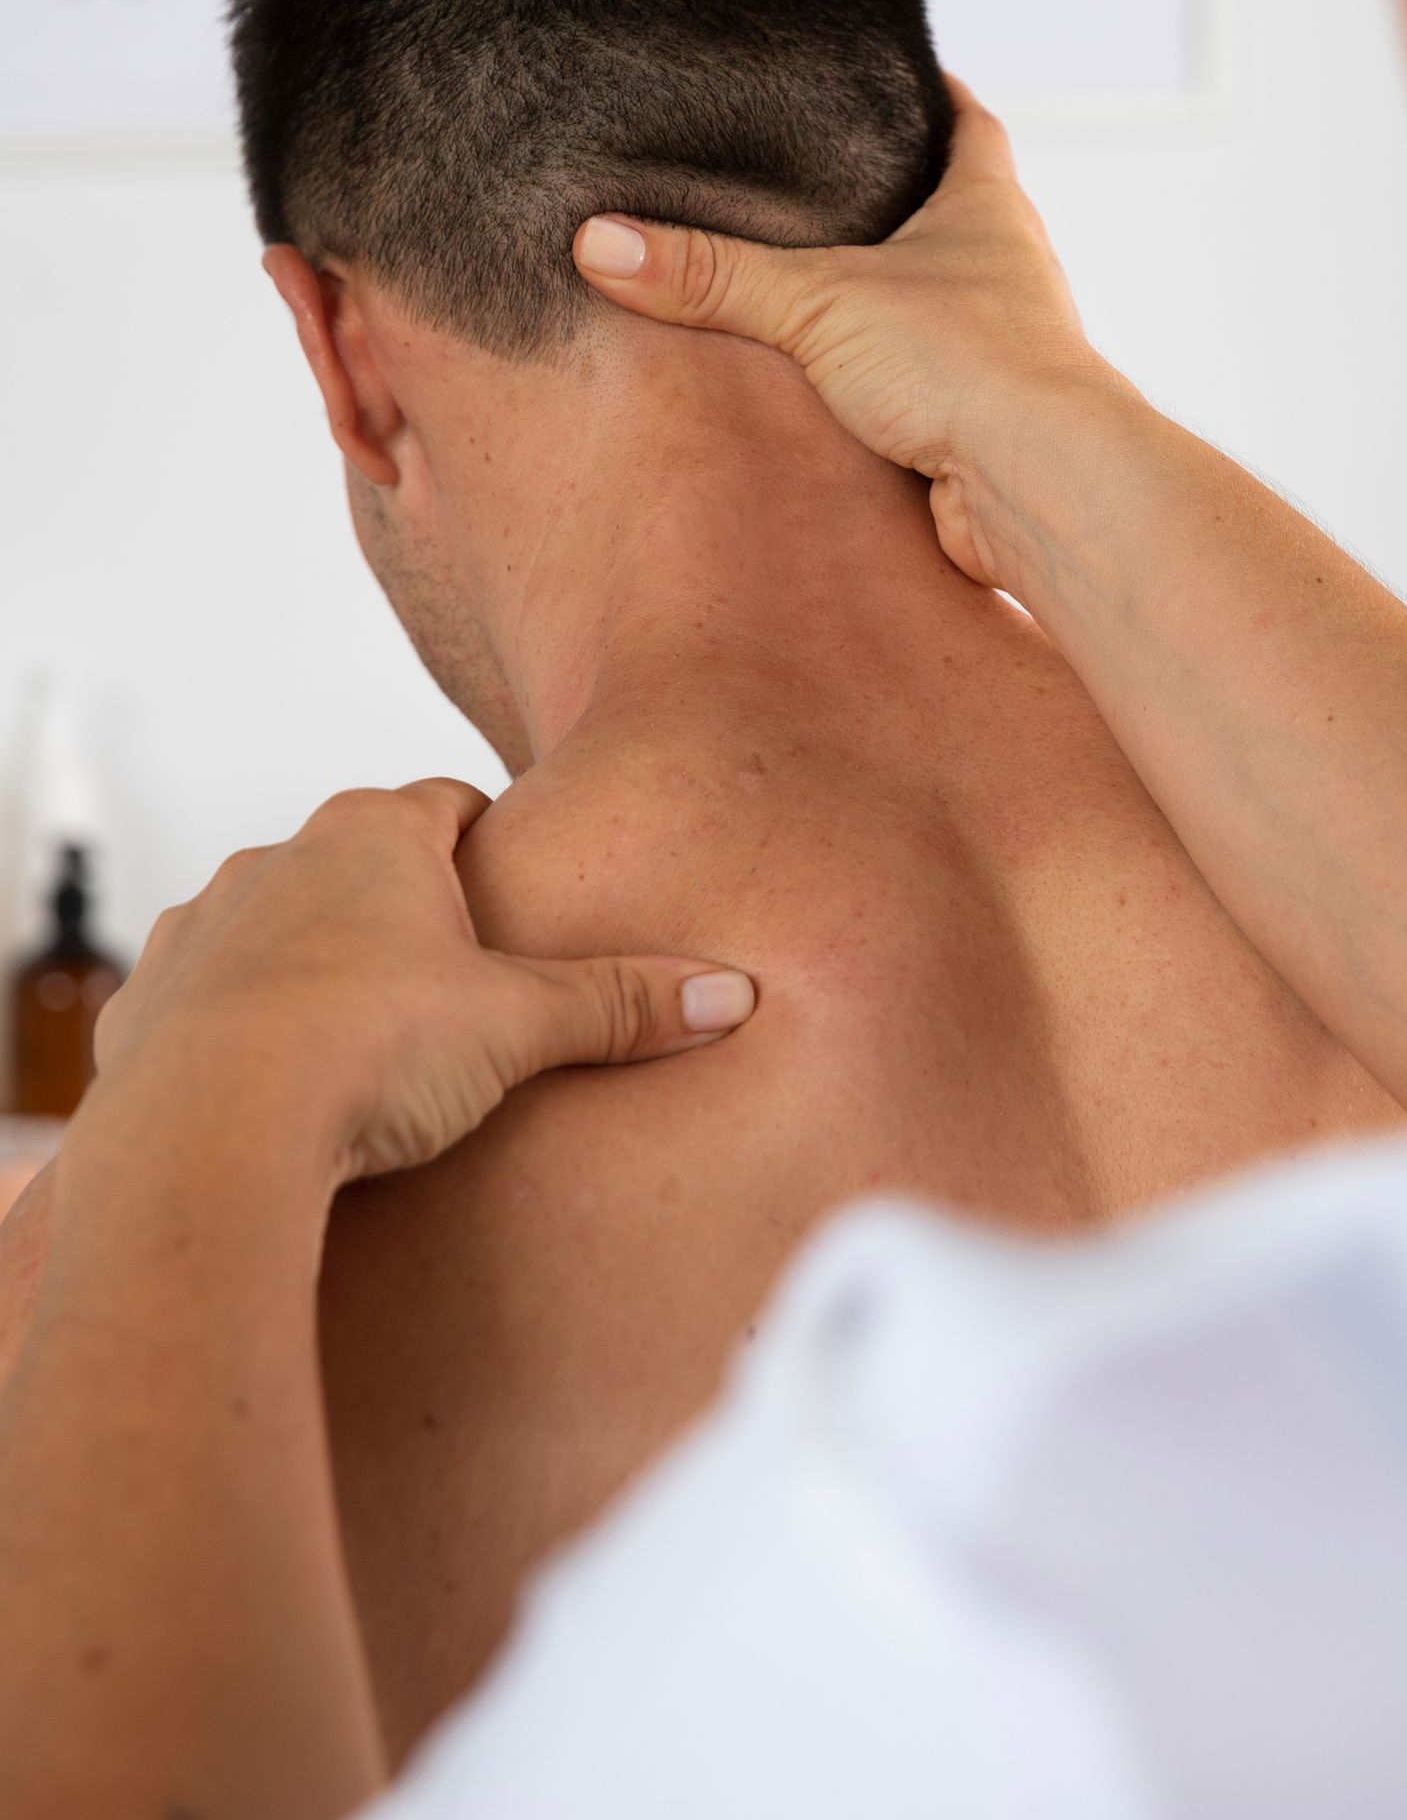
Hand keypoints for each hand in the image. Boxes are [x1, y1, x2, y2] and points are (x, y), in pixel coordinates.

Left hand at [89, 779, 756, 1186]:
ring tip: (363, 1051)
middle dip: (403, 917)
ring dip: (314, 972)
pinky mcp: (143, 1010)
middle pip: (359, 866)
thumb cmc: (362, 1055)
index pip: (448, 803)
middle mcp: (276, 862)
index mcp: (371, 834)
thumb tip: (729, 993)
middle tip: (455, 989)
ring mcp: (200, 931)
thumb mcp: (521, 1027)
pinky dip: (241, 1036)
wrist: (205, 1136)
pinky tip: (278, 1096)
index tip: (513, 897)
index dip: (488, 845)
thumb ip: (623, 1004)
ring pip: (274, 931)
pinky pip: (203, 1005)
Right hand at [573, 79, 1115, 584]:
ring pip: (927, 303)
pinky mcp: (975, 419)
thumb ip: (711, 274)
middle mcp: (1003, 269)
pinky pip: (914, 383)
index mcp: (987, 207)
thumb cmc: (971, 364)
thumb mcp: (819, 302)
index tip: (883, 68)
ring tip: (792, 279)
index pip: (966, 120)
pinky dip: (869, 379)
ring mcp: (994, 347)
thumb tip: (601, 242)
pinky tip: (815, 385)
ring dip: (872, 297)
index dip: (928, 91)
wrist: (1040, 489)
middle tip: (806, 177)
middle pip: (946, 211)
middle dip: (883, 198)